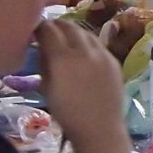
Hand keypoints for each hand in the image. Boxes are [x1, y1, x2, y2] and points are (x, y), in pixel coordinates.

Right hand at [36, 19, 125, 142]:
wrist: (100, 127)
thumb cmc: (67, 112)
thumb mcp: (47, 87)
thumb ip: (45, 64)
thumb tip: (45, 49)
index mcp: (64, 58)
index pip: (49, 31)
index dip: (41, 28)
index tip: (37, 30)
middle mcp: (85, 51)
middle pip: (70, 27)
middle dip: (58, 25)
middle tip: (51, 29)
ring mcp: (103, 55)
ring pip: (87, 33)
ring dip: (75, 31)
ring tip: (67, 36)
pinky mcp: (115, 61)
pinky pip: (99, 44)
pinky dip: (88, 42)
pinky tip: (84, 50)